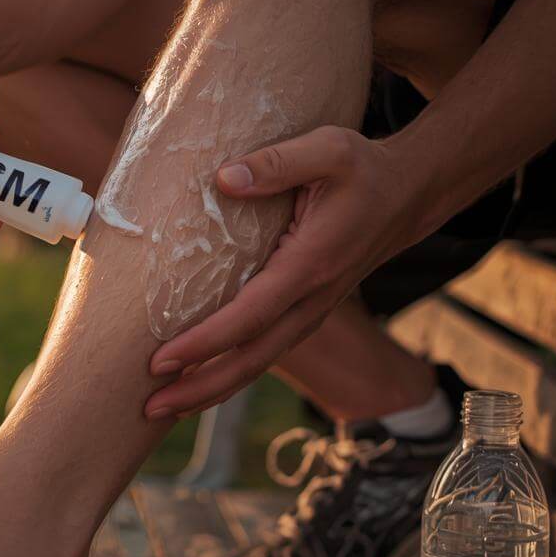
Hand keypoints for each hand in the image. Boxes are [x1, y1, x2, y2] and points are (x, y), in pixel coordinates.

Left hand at [144, 126, 418, 417]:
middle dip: (199, 387)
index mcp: (310, 265)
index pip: (249, 316)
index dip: (204, 343)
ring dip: (211, 390)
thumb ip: (277, 162)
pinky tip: (197, 384)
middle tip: (149, 406)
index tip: (160, 360)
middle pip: (251, 358)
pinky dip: (230, 374)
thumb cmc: (363, 170)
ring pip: (259, 363)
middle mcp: (312, 299)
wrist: (407, 197)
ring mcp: (311, 312)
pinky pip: (265, 351)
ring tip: (162, 408)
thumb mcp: (329, 149)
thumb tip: (224, 178)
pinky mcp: (306, 312)